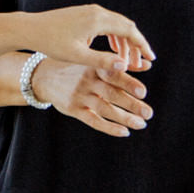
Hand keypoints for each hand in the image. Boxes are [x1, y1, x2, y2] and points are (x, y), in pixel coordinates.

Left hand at [25, 5, 154, 71]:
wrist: (30, 29)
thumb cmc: (51, 43)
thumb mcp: (77, 56)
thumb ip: (102, 61)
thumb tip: (125, 66)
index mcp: (98, 20)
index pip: (129, 31)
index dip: (142, 45)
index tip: (151, 58)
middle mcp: (96, 11)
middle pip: (126, 26)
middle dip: (135, 45)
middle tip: (141, 62)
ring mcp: (89, 10)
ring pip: (116, 24)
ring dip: (124, 41)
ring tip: (127, 60)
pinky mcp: (83, 13)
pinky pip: (106, 23)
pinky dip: (113, 36)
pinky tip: (112, 50)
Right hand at [32, 57, 151, 136]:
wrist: (44, 77)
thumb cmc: (77, 67)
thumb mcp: (94, 60)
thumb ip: (121, 65)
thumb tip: (149, 64)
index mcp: (94, 66)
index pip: (113, 75)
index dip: (128, 83)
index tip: (143, 92)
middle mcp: (86, 81)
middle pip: (111, 94)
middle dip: (131, 104)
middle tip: (149, 113)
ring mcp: (79, 96)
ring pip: (104, 109)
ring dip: (125, 118)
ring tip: (141, 124)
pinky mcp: (73, 109)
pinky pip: (93, 121)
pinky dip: (109, 128)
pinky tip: (124, 132)